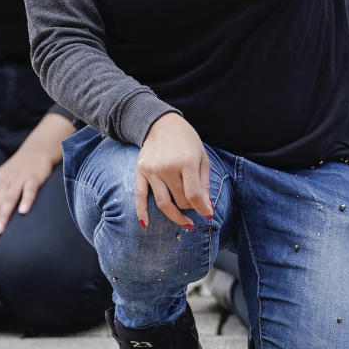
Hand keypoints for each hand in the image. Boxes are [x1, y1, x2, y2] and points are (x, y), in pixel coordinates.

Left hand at [0, 143, 56, 248]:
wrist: (37, 150)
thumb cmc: (19, 172)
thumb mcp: (4, 182)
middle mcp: (4, 182)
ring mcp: (19, 179)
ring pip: (9, 200)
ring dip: (3, 216)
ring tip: (0, 230)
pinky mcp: (34, 177)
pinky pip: (29, 190)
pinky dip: (26, 200)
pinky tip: (24, 211)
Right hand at [136, 113, 212, 229]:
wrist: (161, 123)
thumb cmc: (186, 140)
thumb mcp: (202, 156)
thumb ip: (204, 182)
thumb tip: (206, 206)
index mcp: (186, 162)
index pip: (194, 194)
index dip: (203, 208)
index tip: (208, 214)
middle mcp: (167, 167)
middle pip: (180, 200)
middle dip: (191, 207)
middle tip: (196, 206)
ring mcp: (152, 170)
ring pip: (163, 202)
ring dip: (175, 215)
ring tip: (185, 222)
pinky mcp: (140, 171)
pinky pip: (140, 196)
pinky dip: (142, 212)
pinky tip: (146, 224)